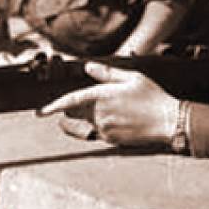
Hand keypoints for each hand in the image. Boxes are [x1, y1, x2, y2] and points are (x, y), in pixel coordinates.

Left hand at [39, 62, 179, 146]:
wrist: (168, 122)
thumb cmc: (152, 97)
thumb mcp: (133, 78)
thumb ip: (107, 73)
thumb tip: (89, 67)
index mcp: (102, 97)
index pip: (69, 102)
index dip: (52, 107)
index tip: (39, 112)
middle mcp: (99, 114)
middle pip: (75, 112)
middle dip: (77, 107)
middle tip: (98, 100)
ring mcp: (104, 129)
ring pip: (86, 122)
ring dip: (91, 116)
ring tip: (116, 110)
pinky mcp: (110, 140)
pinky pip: (97, 132)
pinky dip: (102, 125)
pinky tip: (122, 119)